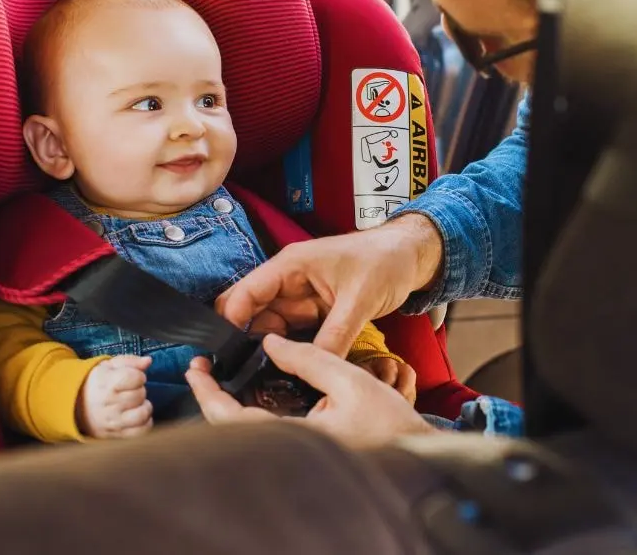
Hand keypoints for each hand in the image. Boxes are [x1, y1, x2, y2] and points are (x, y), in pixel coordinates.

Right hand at [77, 355, 153, 438]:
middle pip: (140, 395)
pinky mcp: (117, 434)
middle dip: (140, 390)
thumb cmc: (97, 383)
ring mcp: (113, 422)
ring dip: (144, 407)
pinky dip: (145, 423)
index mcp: (106, 383)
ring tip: (137, 404)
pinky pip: (141, 431)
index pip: (134, 378)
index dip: (139, 376)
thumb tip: (148, 361)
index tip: (134, 377)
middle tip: (132, 391)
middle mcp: (108, 404)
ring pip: (142, 415)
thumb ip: (130, 361)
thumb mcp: (109, 366)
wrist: (76, 406)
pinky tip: (138, 415)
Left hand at [185, 336, 436, 448]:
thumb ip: (308, 358)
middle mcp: (289, 453)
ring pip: (246, 434)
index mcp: (296, 438)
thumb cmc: (390, 423)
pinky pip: (264, 436)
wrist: (417, 455)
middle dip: (211, 398)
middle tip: (202, 369)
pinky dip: (249, 414)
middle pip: (231, 430)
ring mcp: (295, 457)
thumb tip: (271, 343)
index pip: (233, 419)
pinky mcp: (304, 454)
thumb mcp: (351, 379)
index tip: (196, 368)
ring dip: (228, 406)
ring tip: (220, 377)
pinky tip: (250, 394)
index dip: (208, 393)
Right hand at [216, 214, 443, 355]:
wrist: (410, 256)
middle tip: (242, 374)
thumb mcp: (360, 300)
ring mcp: (300, 298)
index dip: (231, 322)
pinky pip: (293, 334)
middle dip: (244, 341)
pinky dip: (289, 350)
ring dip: (267, 350)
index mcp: (291, 266)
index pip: (246, 293)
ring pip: (270, 328)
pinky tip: (288, 371)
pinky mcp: (314, 312)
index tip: (226, 355)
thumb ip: (336, 335)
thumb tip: (315, 367)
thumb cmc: (384, 262)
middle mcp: (289, 281)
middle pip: (251, 313)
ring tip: (264, 378)